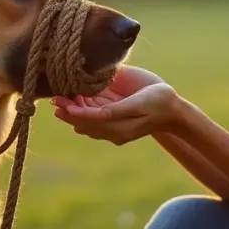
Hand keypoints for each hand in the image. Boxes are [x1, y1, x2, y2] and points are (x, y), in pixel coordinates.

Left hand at [52, 66, 183, 144]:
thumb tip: (98, 112)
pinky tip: (75, 101)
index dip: (74, 111)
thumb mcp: (140, 103)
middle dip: (69, 111)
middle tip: (55, 99)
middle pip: (85, 123)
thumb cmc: (159, 102)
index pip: (90, 120)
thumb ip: (119, 109)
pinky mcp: (116, 120)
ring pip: (87, 123)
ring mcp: (114, 127)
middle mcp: (113, 130)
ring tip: (60, 99)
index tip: (60, 103)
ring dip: (73, 112)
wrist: (173, 110)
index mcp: (119, 127)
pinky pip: (95, 118)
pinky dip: (83, 111)